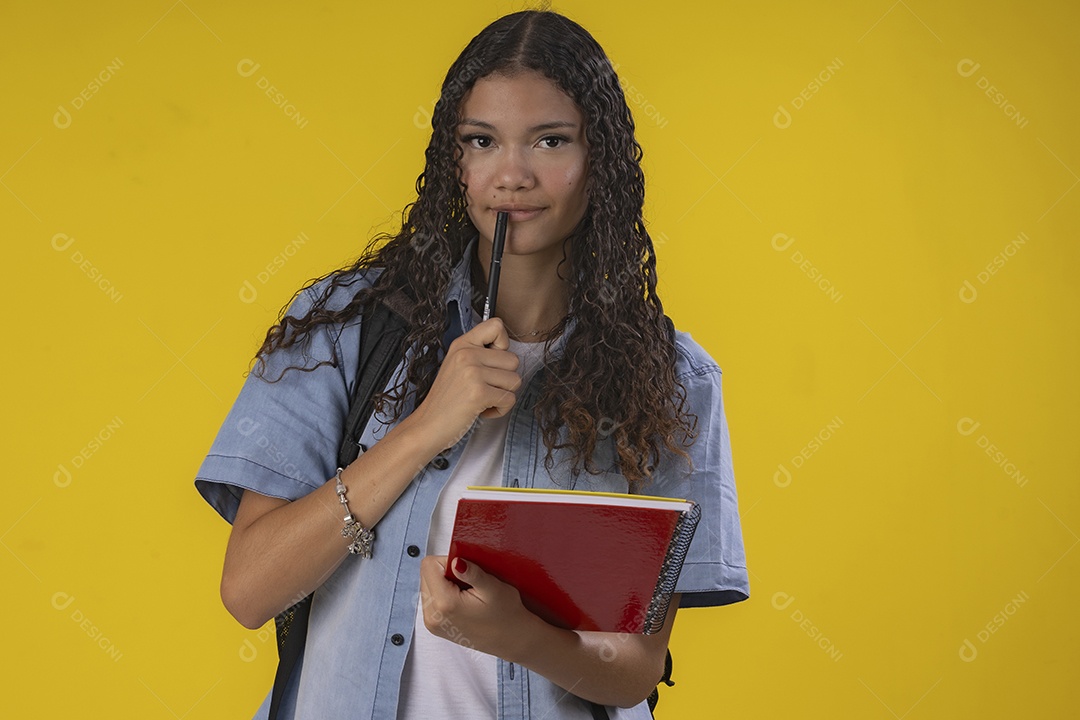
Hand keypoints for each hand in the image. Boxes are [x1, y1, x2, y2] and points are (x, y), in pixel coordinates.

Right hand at [407, 318, 520, 451]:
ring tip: (482, 400)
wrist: (428, 425)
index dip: (503, 345)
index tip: (492, 362)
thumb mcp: (457, 366)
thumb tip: (507, 350)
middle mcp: (466, 354)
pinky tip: (481, 410)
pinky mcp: (478, 393)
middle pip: (513, 360)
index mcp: (462, 344)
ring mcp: (472, 372)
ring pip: (515, 380)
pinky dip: (500, 410)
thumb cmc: (446, 400)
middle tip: (484, 389)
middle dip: (504, 380)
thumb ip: (479, 353)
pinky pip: (510, 399)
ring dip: (502, 395)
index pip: (497, 326)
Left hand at [418, 555, 535, 659]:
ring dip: (444, 584)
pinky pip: (431, 600)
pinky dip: (444, 595)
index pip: (429, 566)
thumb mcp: (494, 588)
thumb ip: (473, 573)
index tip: (465, 571)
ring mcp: (432, 624)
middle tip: (468, 584)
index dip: (448, 561)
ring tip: (466, 595)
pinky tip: (462, 602)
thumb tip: (455, 561)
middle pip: (426, 575)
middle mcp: (433, 616)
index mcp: (444, 604)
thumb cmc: (506, 615)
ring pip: (427, 586)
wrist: (511, 639)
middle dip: (445, 573)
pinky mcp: (434, 627)